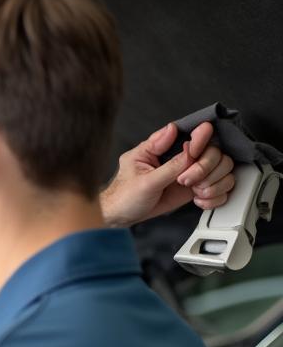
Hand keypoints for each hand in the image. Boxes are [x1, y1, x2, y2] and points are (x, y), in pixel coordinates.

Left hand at [100, 121, 235, 226]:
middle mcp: (183, 158)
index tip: (193, 156)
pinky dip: (215, 196)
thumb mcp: (144, 179)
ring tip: (195, 192)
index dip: (201, 143)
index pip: (196, 135)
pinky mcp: (196, 188)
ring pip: (224, 169)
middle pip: (216, 153)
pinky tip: (199, 200)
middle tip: (185, 181)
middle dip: (205, 169)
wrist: (122, 216)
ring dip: (213, 183)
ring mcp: (191, 173)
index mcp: (166, 148)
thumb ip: (167, 161)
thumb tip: (173, 130)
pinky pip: (220, 188)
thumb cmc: (124, 194)